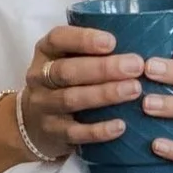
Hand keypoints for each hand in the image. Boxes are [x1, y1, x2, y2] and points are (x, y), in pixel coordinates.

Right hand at [20, 24, 146, 159]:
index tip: (112, 42)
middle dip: (103, 68)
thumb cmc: (63, 82)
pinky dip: (98, 130)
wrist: (32, 123)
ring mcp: (43, 106)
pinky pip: (75, 133)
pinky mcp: (53, 133)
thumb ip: (92, 50)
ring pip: (71, 99)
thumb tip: (140, 41)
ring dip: (105, 94)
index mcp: (45, 52)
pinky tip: (120, 126)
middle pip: (67, 71)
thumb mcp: (67, 59)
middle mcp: (40, 77)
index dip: (84, 40)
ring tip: (134, 90)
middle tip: (135, 66)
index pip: (58, 39)